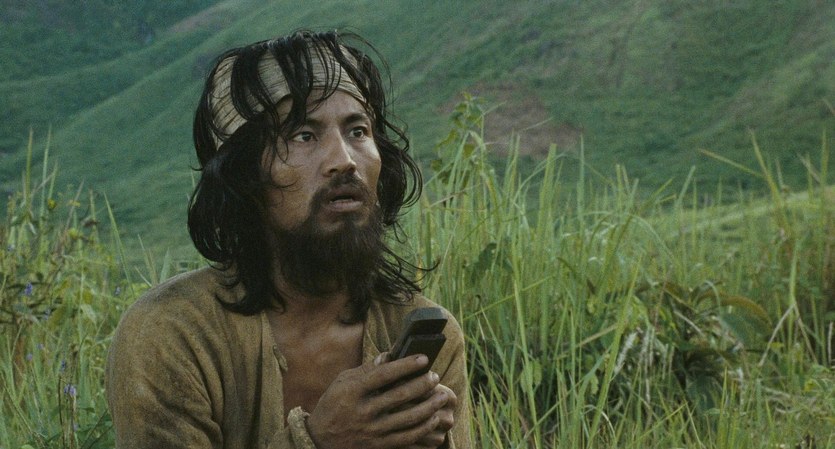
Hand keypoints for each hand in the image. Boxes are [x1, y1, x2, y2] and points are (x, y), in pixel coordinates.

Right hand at [306, 353, 447, 448]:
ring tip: (442, 396)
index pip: (384, 374)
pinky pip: (407, 437)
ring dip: (429, 406)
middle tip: (435, 376)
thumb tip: (389, 356)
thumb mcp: (342, 382)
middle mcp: (364, 411)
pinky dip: (423, 427)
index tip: (424, 358)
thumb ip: (366, 369)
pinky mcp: (380, 445)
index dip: (406, 365)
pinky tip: (432, 418)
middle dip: (423, 384)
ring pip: (408, 418)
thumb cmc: (333, 405)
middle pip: (400, 395)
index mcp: (353, 391)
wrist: (321, 440)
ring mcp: (372, 430)